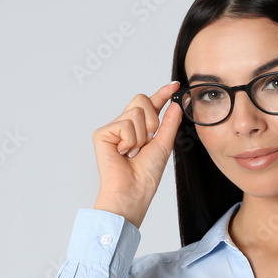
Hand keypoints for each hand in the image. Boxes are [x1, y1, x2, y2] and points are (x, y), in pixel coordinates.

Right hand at [91, 81, 182, 228]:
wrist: (133, 192)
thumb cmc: (145, 176)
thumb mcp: (164, 145)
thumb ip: (169, 122)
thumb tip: (175, 103)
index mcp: (139, 129)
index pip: (151, 105)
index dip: (162, 94)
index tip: (174, 85)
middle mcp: (124, 126)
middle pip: (141, 100)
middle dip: (152, 120)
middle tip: (147, 142)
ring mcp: (112, 129)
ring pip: (135, 113)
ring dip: (141, 136)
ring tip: (134, 152)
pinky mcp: (102, 133)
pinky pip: (125, 124)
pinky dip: (130, 140)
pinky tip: (123, 153)